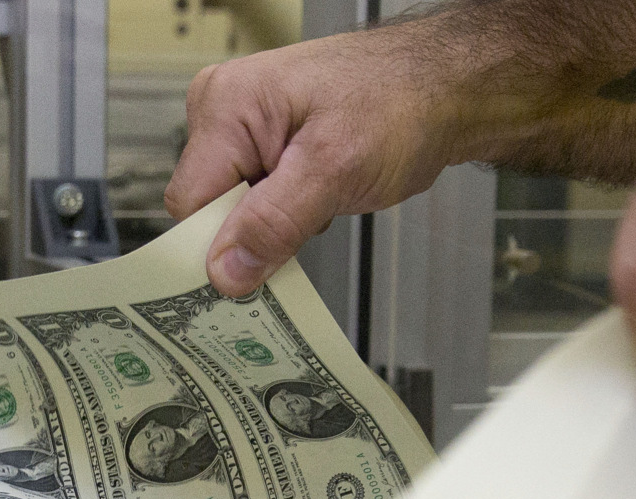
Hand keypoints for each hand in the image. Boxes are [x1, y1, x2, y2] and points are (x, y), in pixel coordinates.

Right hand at [164, 25, 461, 296]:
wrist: (445, 89)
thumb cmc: (401, 102)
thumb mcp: (334, 170)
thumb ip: (273, 224)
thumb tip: (224, 272)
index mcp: (226, 105)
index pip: (190, 203)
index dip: (217, 244)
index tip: (251, 273)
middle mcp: (225, 112)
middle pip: (208, 208)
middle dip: (251, 234)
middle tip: (304, 227)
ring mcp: (246, 129)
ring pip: (235, 212)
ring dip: (274, 226)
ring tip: (323, 201)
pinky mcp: (267, 146)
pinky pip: (256, 202)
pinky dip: (286, 216)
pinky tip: (321, 200)